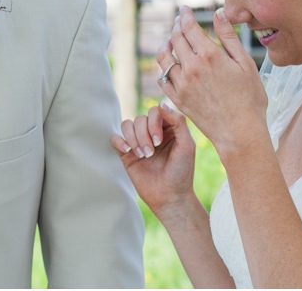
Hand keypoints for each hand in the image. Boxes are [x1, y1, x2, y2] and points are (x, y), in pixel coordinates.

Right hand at [110, 103, 197, 221]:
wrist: (170, 197)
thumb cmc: (181, 172)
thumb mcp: (186, 145)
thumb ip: (178, 122)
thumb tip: (161, 104)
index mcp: (167, 128)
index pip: (155, 112)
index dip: (154, 122)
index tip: (159, 141)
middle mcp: (151, 132)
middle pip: (139, 118)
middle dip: (143, 134)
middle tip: (151, 152)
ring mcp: (138, 142)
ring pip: (127, 125)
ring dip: (133, 139)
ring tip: (143, 155)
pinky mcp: (126, 154)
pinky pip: (115, 138)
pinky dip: (119, 141)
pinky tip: (128, 151)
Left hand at [158, 6, 267, 159]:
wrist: (240, 132)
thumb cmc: (250, 98)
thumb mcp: (245, 63)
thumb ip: (229, 37)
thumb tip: (218, 13)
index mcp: (209, 55)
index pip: (189, 28)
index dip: (185, 15)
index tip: (183, 9)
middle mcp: (191, 68)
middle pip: (175, 39)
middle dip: (176, 27)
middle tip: (179, 22)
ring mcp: (182, 84)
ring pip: (164, 58)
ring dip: (166, 45)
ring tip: (171, 41)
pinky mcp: (177, 99)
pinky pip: (162, 78)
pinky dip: (164, 68)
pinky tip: (170, 65)